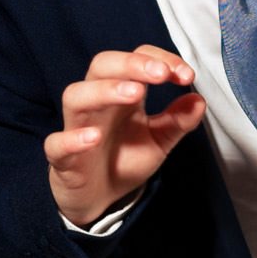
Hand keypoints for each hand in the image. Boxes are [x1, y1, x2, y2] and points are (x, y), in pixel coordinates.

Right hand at [47, 45, 207, 227]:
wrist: (100, 197)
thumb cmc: (125, 159)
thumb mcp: (159, 141)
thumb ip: (178, 122)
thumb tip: (199, 100)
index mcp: (123, 93)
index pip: (136, 60)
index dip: (160, 60)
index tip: (185, 76)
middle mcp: (98, 103)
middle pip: (103, 66)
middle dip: (131, 64)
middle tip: (160, 73)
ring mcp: (77, 128)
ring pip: (76, 96)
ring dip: (105, 90)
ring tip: (134, 94)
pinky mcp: (63, 158)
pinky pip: (57, 143)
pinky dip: (73, 138)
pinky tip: (93, 137)